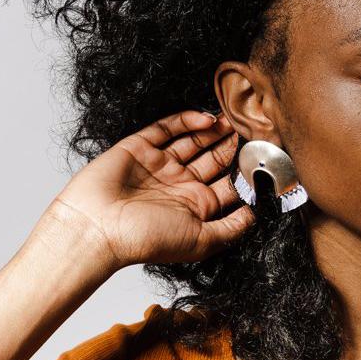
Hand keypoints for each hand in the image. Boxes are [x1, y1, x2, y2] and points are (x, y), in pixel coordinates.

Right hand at [41, 110, 255, 269]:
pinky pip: (166, 128)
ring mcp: (159, 164)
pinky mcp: (139, 147)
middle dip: (232, 146)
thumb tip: (255, 216)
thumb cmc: (146, 240)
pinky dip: (187, 121)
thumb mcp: (201, 240)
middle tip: (252, 130)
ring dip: (213, 131)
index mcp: (194, 207)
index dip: (244, 172)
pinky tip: (207, 119)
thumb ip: (231, 229)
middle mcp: (178, 185)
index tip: (263, 158)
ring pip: (193, 141)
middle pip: (213, 159)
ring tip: (233, 119)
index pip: (227, 185)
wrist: (98, 228)